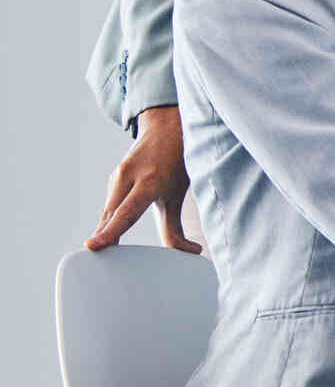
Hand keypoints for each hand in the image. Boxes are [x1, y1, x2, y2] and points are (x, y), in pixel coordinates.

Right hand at [87, 105, 199, 252]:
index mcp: (149, 180)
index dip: (111, 231)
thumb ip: (176, 226)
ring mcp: (117, 176)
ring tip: (101, 250)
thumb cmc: (177, 162)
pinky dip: (110, 222)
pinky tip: (109, 235)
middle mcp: (129, 177)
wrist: (166, 128)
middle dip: (104, 237)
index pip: (127, 211)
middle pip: (112, 215)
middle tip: (95, 258)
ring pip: (109, 212)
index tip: (94, 245)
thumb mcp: (179, 193)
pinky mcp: (113, 180)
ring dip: (106, 231)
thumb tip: (189, 252)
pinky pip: (110, 207)